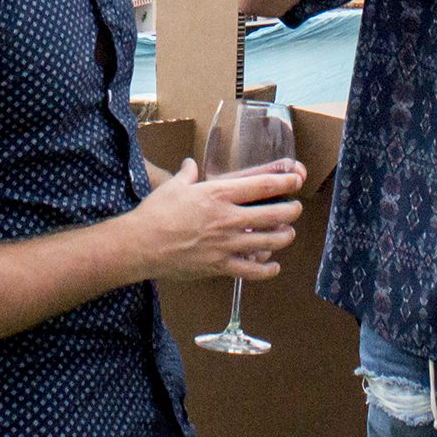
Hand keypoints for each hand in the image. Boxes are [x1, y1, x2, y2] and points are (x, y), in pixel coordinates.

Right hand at [127, 157, 304, 284]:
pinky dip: (266, 270)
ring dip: (284, 238)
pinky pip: (251, 271)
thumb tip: (190, 164)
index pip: (262, 185)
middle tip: (296, 209)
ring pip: (268, 242)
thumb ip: (188, 174)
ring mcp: (226, 244)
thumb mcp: (174, 186)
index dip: (284, 182)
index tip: (296, 180)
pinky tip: (273, 267)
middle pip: (274, 214)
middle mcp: (228, 218)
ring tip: (288, 234)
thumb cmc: (156, 213)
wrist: (140, 245)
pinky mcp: (219, 267)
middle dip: (291, 211)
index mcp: (219, 194)